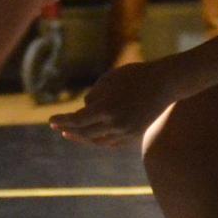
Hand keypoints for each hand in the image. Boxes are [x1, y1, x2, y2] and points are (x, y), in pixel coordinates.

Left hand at [47, 59, 176, 146]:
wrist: (166, 83)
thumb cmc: (135, 75)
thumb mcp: (109, 79)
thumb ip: (94, 95)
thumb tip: (84, 110)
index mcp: (108, 109)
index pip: (78, 121)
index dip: (63, 121)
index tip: (51, 120)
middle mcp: (116, 124)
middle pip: (85, 133)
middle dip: (69, 129)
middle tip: (57, 126)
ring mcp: (127, 132)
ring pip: (98, 141)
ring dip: (82, 137)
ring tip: (68, 133)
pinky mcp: (135, 135)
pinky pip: (111, 142)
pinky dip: (98, 140)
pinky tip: (89, 137)